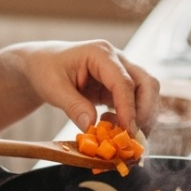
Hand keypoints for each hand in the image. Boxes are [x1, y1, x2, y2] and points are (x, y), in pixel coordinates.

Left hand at [5, 41, 159, 134]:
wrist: (43, 64)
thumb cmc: (46, 70)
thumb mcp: (53, 88)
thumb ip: (73, 106)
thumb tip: (91, 127)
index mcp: (100, 53)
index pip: (123, 81)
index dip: (128, 108)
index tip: (128, 132)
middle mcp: (117, 59)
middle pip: (147, 83)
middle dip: (144, 111)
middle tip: (132, 137)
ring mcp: (121, 71)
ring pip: (147, 92)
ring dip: (142, 116)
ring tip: (122, 135)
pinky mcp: (119, 85)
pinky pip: (136, 101)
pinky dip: (132, 117)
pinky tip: (114, 128)